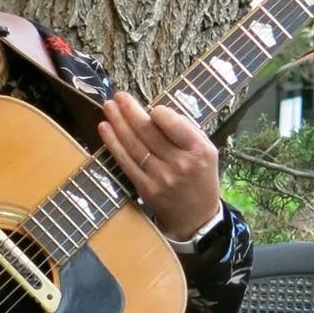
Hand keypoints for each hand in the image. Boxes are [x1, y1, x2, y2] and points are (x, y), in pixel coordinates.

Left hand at [100, 91, 223, 240]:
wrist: (196, 216)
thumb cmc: (200, 176)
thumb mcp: (208, 150)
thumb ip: (186, 130)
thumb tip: (156, 112)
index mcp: (198, 151)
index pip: (174, 125)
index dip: (159, 113)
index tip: (152, 107)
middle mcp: (180, 164)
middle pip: (149, 132)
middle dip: (130, 111)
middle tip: (118, 96)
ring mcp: (161, 178)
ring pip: (134, 145)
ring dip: (117, 123)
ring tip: (108, 107)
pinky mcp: (145, 188)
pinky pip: (126, 162)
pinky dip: (113, 144)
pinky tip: (105, 129)